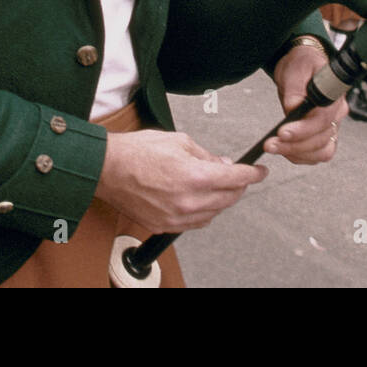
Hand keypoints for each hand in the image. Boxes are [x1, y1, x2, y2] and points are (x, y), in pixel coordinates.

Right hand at [95, 129, 266, 234]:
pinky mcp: (165, 225)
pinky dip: (204, 212)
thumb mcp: (179, 141)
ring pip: (214, 213)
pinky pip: (196, 223)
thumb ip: (205, 156)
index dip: (253, 174)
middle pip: (228, 199)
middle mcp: (188, 201)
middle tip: (238, 175)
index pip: (236, 179)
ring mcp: (176, 217)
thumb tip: (222, 165)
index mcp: (194, 177)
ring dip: (221, 199)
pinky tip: (200, 199)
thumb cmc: (136, 152)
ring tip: (215, 184)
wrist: (107, 169)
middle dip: (238, 186)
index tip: (260, 171)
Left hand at [265, 40, 348, 163]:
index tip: (282, 132)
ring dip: (297, 153)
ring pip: (322, 151)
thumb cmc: (301, 64)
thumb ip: (294, 88)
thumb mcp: (294, 68)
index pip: (323, 119)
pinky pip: (317, 155)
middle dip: (294, 145)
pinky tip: (284, 150)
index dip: (303, 130)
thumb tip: (293, 108)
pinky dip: (300, 156)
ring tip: (274, 147)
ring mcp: (333, 125)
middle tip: (270, 144)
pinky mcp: (324, 135)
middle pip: (321, 139)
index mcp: (333, 94)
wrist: (302, 69)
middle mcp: (337, 112)